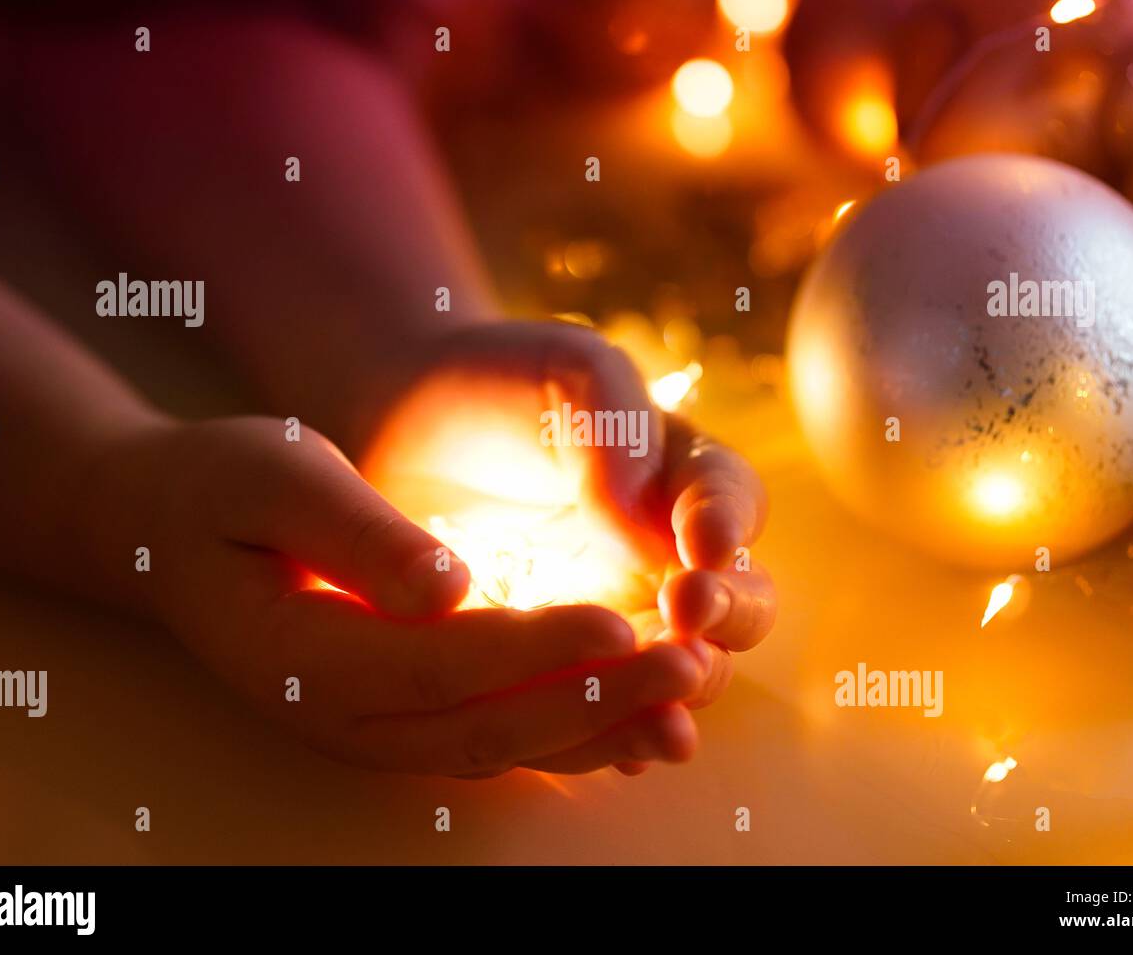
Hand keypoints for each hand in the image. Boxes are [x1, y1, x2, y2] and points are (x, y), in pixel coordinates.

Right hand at [120, 416, 706, 774]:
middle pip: (487, 724)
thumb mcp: (273, 478)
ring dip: (599, 731)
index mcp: (305, 656)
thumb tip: (447, 586)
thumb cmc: (224, 488)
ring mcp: (375, 727)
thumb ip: (358, 535)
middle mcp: (344, 715)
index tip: (620, 622)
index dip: (536, 650)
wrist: (176, 530)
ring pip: (503, 746)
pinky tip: (641, 718)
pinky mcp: (404, 715)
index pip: (440, 662)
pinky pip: (499, 738)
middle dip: (593, 701)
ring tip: (686, 703)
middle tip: (687, 667)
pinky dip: (572, 734)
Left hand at [357, 320, 776, 746]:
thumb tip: (644, 526)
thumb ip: (615, 435)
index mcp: (682, 474)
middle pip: (737, 602)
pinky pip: (607, 710)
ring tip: (669, 713)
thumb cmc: (491, 384)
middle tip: (685, 616)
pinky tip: (622, 755)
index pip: (731, 505)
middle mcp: (669, 555)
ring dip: (682, 689)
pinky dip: (621, 734)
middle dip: (725, 616)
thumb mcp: (566, 378)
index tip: (699, 552)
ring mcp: (622, 616)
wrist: (395, 429)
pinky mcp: (567, 665)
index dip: (726, 529)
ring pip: (683, 669)